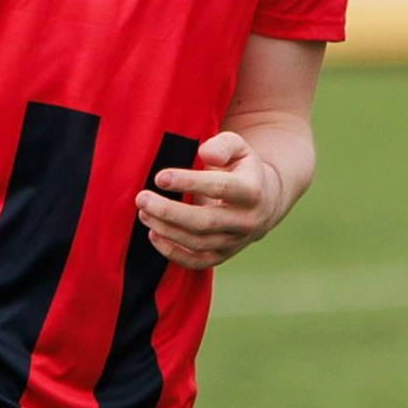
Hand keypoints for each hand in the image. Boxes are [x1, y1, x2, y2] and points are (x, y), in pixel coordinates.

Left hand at [136, 130, 285, 270]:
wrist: (266, 201)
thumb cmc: (243, 168)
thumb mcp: (239, 148)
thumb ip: (222, 145)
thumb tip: (205, 154)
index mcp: (251, 191)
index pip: (219, 187)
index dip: (188, 182)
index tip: (160, 178)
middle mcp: (246, 221)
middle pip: (204, 221)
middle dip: (169, 211)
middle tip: (142, 198)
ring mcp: (235, 241)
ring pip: (197, 242)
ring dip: (166, 229)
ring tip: (144, 212)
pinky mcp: (223, 255)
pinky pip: (196, 262)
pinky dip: (172, 252)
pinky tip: (153, 234)